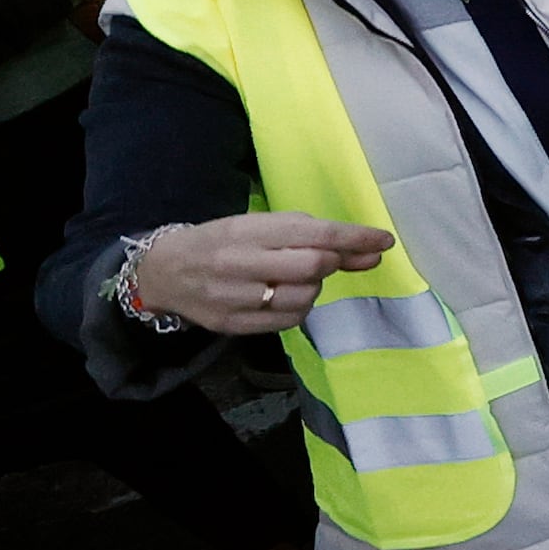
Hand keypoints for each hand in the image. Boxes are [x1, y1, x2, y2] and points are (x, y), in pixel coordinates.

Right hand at [127, 212, 391, 334]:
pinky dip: (299, 307)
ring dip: (314, 287)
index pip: (315, 234)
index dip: (355, 238)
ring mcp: (235, 297)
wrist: (163, 271)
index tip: (384, 241)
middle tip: (325, 260)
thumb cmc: (222, 240)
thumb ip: (313, 235)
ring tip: (294, 277)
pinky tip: (284, 295)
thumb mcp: (261, 224)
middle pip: (313, 267)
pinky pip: (289, 321)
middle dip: (331, 263)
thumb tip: (371, 252)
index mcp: (249, 230)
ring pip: (304, 297)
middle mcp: (240, 263)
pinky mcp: (232, 324)